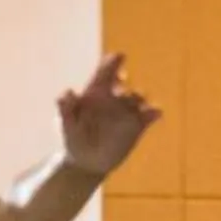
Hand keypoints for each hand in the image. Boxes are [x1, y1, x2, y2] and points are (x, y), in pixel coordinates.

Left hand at [59, 53, 160, 175]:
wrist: (86, 163)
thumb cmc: (73, 140)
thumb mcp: (67, 125)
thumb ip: (66, 109)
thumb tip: (67, 92)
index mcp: (96, 93)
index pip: (106, 72)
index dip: (112, 62)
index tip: (118, 57)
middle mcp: (114, 98)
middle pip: (125, 85)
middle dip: (124, 87)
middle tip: (120, 89)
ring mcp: (128, 110)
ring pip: (139, 98)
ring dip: (138, 99)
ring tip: (135, 104)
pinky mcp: (139, 124)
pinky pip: (152, 114)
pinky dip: (154, 112)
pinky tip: (153, 114)